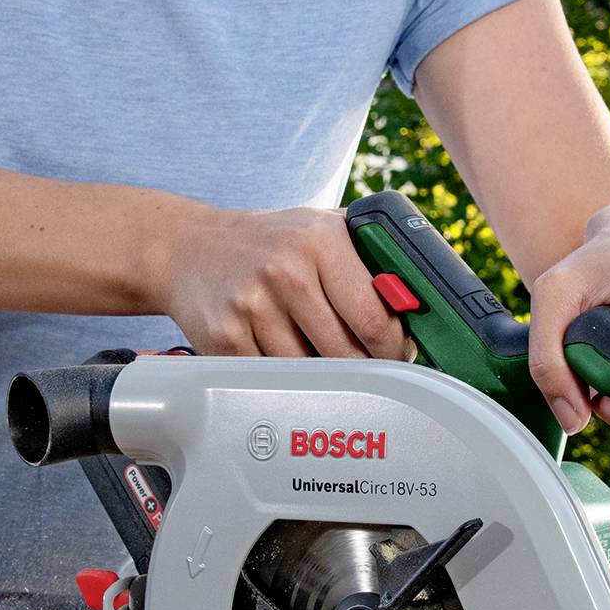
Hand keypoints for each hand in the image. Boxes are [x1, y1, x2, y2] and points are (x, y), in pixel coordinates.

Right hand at [159, 206, 414, 359]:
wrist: (189, 248)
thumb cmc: (269, 242)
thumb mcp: (322, 228)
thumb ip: (370, 255)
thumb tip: (420, 300)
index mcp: (320, 241)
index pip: (375, 318)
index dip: (394, 348)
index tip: (397, 354)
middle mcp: (285, 271)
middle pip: (347, 355)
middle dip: (364, 368)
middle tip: (367, 365)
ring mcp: (252, 307)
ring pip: (311, 376)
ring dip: (325, 379)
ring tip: (321, 357)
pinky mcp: (225, 340)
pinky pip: (274, 381)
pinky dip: (286, 380)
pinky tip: (284, 358)